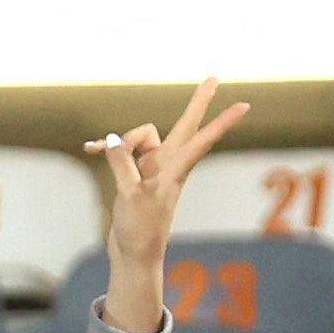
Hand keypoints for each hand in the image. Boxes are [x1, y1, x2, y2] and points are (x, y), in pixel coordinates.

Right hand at [90, 80, 252, 332]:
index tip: (244, 105)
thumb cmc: (139, 230)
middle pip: (184, 125)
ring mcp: (152, 167)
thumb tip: (112, 140)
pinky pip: (121, 151)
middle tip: (214, 77)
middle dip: (198, 102)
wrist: (134, 256)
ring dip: (119, 146)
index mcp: (175, 169)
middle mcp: (167, 163)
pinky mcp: (136, 173)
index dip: (221, 121)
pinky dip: (108, 149)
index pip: (202, 139)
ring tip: (108, 166)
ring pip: (136, 138)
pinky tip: (89, 149)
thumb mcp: (128, 194)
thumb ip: (121, 163)